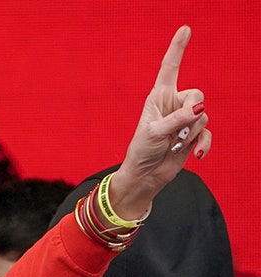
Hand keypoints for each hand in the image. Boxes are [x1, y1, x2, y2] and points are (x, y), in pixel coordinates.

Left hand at [114, 25, 210, 216]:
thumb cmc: (141, 151)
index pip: (170, 67)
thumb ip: (177, 119)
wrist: (145, 175)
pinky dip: (203, 144)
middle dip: (191, 114)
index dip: (178, 48)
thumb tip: (199, 109)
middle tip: (175, 133)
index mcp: (159, 97)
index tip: (185, 28)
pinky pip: (208, 134)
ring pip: (203, 116)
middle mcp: (173, 104)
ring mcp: (185, 120)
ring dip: (190, 134)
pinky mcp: (193, 136)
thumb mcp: (154, 132)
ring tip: (174, 146)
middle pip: (197, 94)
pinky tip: (195, 155)